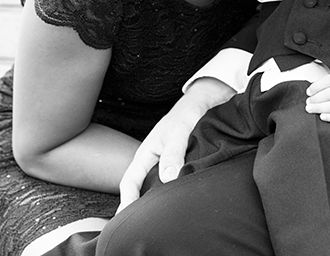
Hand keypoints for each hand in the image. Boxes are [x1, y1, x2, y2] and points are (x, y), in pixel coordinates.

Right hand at [117, 77, 234, 211]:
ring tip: (159, 219)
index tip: (127, 219)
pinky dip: (172, 192)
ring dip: (157, 200)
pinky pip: (171, 182)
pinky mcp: (178, 163)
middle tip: (142, 226)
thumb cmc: (187, 114)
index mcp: (145, 153)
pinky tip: (178, 203)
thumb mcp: (179, 131)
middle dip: (138, 206)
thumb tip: (167, 177)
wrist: (203, 102)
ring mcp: (165, 163)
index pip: (129, 183)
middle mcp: (153, 160)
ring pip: (156, 186)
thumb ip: (173, 152)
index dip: (127, 202)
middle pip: (140, 188)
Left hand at [305, 73, 329, 122]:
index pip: (328, 81)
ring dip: (319, 108)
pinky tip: (322, 117)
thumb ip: (328, 82)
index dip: (315, 87)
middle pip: (329, 94)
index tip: (309, 92)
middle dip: (315, 99)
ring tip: (310, 109)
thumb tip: (312, 90)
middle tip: (308, 103)